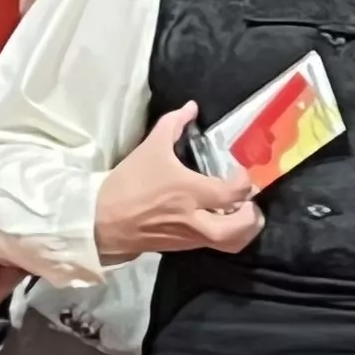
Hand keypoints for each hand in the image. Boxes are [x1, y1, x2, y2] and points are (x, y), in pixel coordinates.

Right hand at [94, 104, 260, 258]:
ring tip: (242, 214)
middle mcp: (195, 218)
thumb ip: (173, 123)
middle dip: (252, 216)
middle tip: (250, 201)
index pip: (233, 192)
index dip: (244, 182)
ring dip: (243, 230)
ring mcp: (190, 236)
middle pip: (238, 228)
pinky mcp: (183, 248)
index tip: (239, 172)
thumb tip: (192, 106)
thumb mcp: (150, 148)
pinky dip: (226, 236)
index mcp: (189, 192)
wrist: (101, 221)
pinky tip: (222, 220)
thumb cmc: (128, 183)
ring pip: (230, 243)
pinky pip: (214, 246)